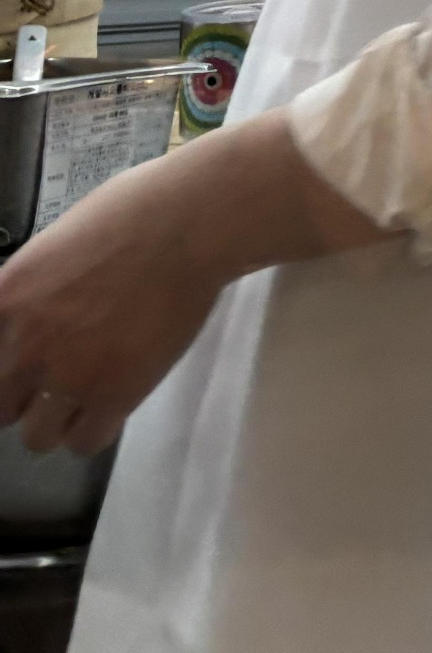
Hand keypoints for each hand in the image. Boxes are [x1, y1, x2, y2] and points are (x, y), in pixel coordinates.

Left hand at [0, 151, 229, 455]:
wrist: (191, 221)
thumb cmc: (134, 210)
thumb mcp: (55, 243)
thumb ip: (33, 290)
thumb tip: (37, 308)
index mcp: (5, 301)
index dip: (7, 366)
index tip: (25, 366)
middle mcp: (23, 345)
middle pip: (1, 406)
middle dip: (27, 396)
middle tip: (60, 376)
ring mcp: (67, 374)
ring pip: (38, 437)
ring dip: (58, 419)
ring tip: (89, 395)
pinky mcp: (114, 393)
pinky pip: (85, 442)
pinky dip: (95, 428)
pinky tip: (114, 402)